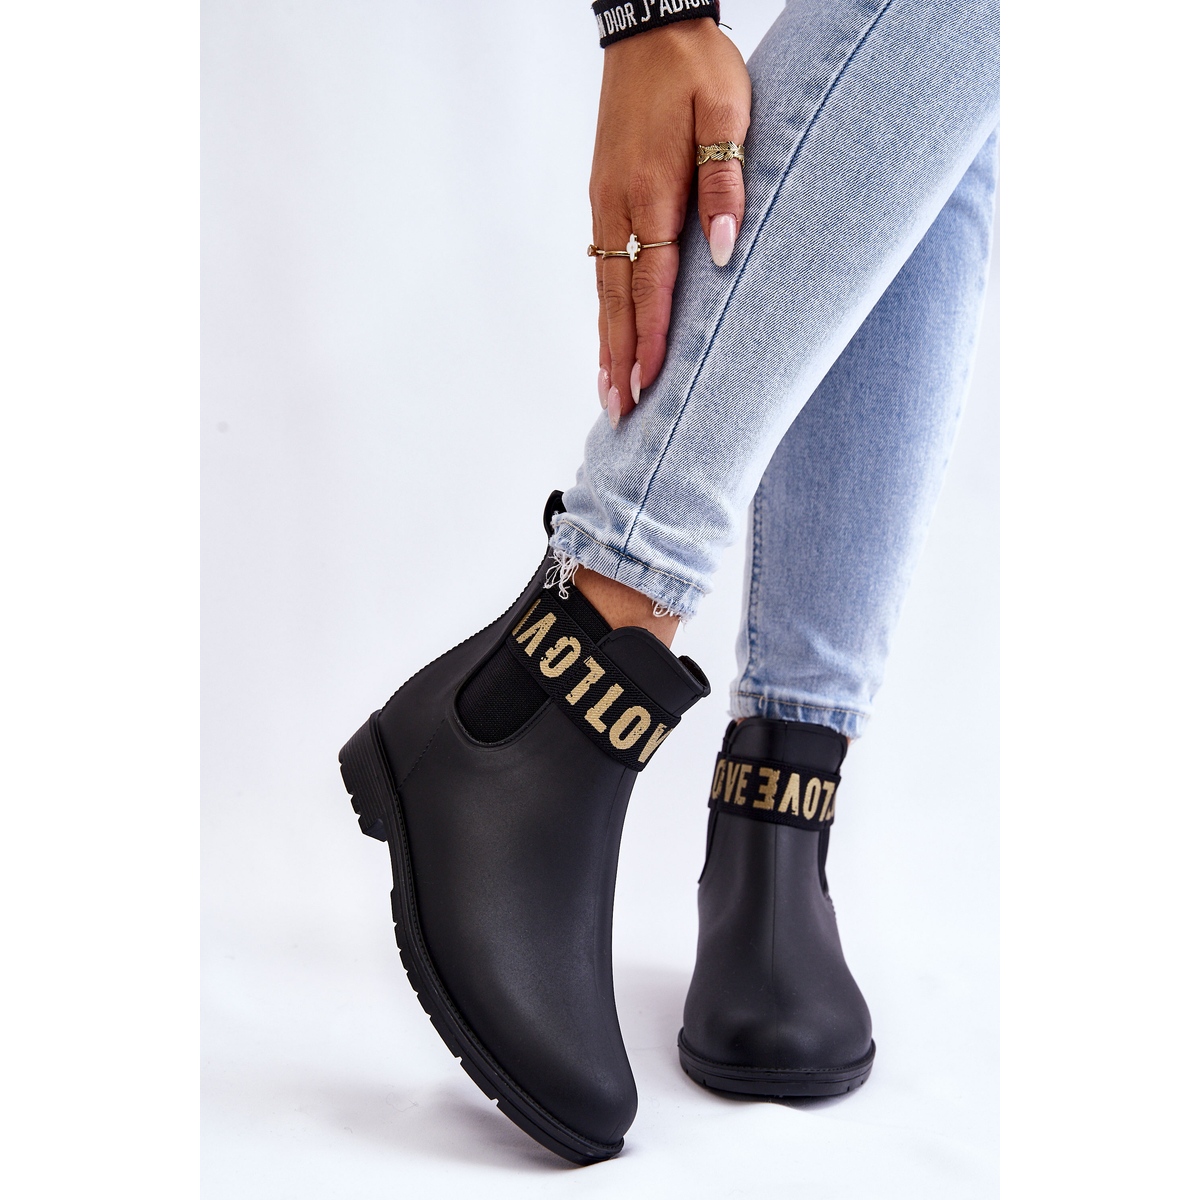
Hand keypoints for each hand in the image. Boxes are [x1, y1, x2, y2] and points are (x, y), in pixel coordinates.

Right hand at [590, 20, 750, 425]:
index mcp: (651, 188)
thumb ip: (724, 182)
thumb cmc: (696, 66)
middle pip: (617, 297)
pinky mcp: (603, 194)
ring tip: (608, 388)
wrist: (649, 26)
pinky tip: (608, 329)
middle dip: (619, 356)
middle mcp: (619, 204)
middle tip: (619, 410)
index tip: (649, 382)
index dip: (651, 336)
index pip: (653, 280)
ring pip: (604, 286)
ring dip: (606, 339)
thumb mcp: (727, 111)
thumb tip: (721, 250)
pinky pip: (602, 265)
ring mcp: (604, 202)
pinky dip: (604, 306)